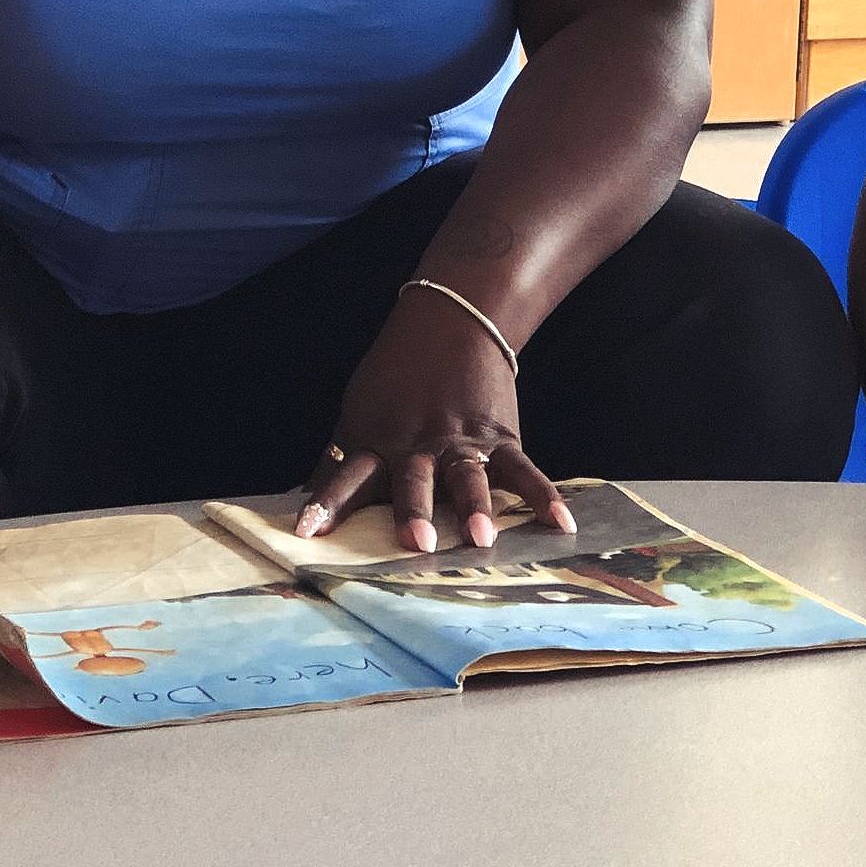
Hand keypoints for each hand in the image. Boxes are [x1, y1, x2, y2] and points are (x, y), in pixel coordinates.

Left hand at [294, 288, 576, 550]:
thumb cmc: (395, 376)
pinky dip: (545, 497)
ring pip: (466, 477)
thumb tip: (303, 502)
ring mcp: (460, 440)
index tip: (306, 533)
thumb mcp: (359, 410)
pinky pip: (524, 470)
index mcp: (377, 439)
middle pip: (412, 479)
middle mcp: (417, 444)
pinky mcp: (499, 437)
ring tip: (481, 538)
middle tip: (415, 543)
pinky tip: (562, 525)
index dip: (327, 503)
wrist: (449, 323)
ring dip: (474, 506)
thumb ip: (338, 459)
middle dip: (413, 510)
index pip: (346, 475)